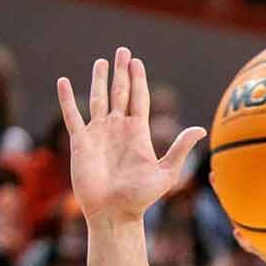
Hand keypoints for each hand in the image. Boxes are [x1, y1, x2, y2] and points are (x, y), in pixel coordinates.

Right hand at [56, 48, 203, 224]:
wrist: (114, 213)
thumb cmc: (141, 198)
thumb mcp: (166, 173)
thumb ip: (180, 149)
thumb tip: (201, 130)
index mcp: (138, 133)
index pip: (139, 98)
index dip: (139, 79)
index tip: (137, 61)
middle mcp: (118, 129)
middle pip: (120, 93)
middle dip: (121, 72)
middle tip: (123, 51)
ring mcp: (99, 134)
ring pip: (98, 99)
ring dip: (99, 80)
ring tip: (101, 61)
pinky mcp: (81, 142)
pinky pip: (73, 115)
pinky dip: (67, 99)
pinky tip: (64, 82)